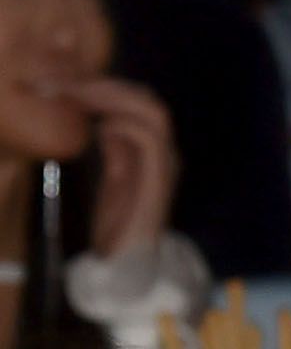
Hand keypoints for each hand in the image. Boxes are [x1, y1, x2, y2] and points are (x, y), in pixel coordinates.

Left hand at [72, 76, 175, 261]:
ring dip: (110, 98)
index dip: (105, 87)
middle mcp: (166, 153)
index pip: (138, 103)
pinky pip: (146, 138)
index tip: (67, 85)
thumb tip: (103, 120)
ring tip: (77, 98)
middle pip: (147, 100)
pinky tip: (97, 129)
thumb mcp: (113, 175)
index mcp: (154, 150)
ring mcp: (165, 165)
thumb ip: (114, 148)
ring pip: (150, 112)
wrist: (130, 263)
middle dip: (106, 86)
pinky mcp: (158, 180)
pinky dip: (120, 124)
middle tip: (67, 86)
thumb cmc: (119, 224)